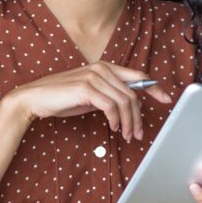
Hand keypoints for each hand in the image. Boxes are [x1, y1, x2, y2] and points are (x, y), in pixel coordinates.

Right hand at [3, 62, 171, 140]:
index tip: (166, 98)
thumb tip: (128, 106)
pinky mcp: (86, 88)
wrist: (35, 98)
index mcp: (105, 67)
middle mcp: (102, 68)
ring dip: (129, 122)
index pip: (137, 75)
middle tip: (139, 133)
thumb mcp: (90, 95)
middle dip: (138, 117)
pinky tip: (115, 128)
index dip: (154, 87)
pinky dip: (116, 120)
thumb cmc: (61, 98)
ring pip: (124, 101)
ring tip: (128, 135)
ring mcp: (94, 77)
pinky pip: (111, 106)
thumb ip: (108, 95)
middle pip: (132, 94)